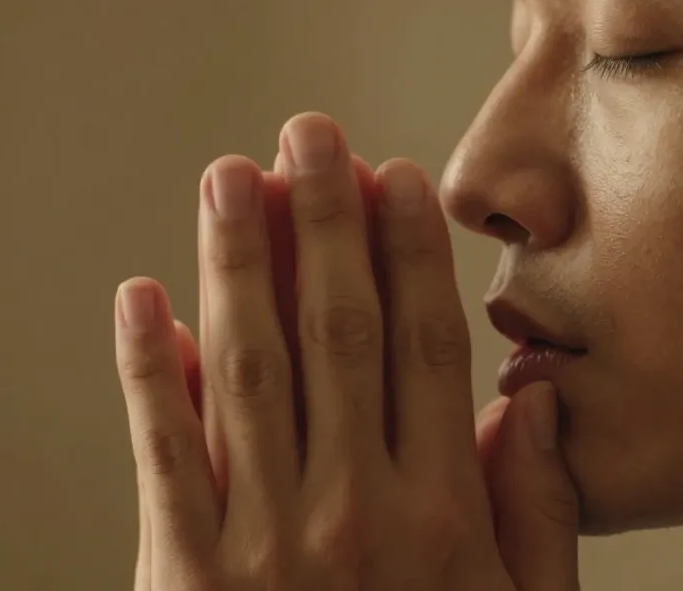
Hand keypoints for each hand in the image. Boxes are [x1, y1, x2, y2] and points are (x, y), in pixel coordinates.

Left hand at [114, 112, 580, 589]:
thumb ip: (538, 516)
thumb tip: (536, 401)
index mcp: (443, 518)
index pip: (428, 350)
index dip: (413, 254)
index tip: (400, 182)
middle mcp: (355, 513)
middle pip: (340, 334)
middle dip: (324, 223)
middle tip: (312, 136)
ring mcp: (264, 544)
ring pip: (251, 370)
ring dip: (238, 264)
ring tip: (232, 180)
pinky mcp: (185, 579)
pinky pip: (163, 458)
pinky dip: (149, 373)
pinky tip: (144, 300)